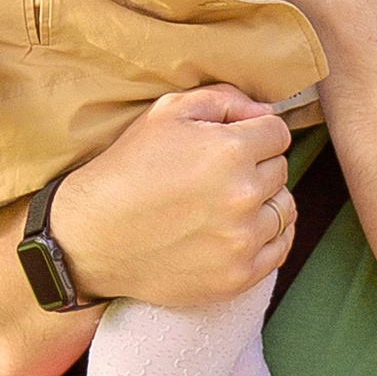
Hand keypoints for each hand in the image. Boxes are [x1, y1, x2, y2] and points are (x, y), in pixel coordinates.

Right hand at [50, 86, 294, 309]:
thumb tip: (265, 111)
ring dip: (265, 202)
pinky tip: (241, 230)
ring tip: (228, 204)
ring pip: (284, 209)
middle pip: (281, 170)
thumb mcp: (165, 113)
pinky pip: (280, 249)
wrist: (92, 237)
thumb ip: (223, 100)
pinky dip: (267, 237)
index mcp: (231, 150)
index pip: (277, 133)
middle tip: (219, 176)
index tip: (231, 145)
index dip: (255, 134)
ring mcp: (243, 239)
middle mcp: (244, 195)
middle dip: (257, 166)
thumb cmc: (127, 169)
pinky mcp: (238, 275)